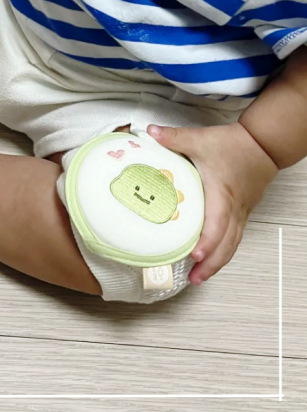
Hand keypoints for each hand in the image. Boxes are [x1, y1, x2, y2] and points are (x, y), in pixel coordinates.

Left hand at [148, 122, 277, 285]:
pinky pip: (234, 236)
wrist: (263, 144)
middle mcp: (233, 208)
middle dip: (211, 265)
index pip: (217, 225)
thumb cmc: (234, 144)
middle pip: (226, 244)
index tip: (194, 256)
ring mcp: (240, 212)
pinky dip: (223, 250)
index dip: (207, 243)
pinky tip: (211, 256)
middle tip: (194, 279)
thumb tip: (150, 132)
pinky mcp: (241, 211)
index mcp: (222, 194)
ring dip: (217, 262)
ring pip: (232, 243)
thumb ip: (173, 137)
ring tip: (200, 276)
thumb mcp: (199, 139)